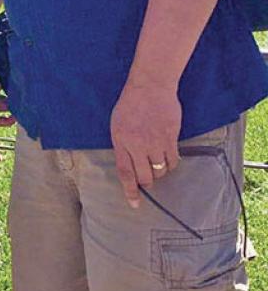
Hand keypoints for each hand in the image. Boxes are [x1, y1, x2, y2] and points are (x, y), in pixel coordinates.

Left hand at [110, 80, 180, 207]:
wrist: (150, 86)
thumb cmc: (131, 104)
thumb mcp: (117, 124)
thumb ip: (122, 145)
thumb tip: (129, 166)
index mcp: (121, 141)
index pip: (125, 173)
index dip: (130, 191)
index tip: (135, 204)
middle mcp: (137, 144)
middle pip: (145, 176)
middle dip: (147, 182)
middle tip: (148, 178)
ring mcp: (155, 141)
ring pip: (160, 170)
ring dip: (159, 171)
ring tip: (156, 161)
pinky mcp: (170, 137)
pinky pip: (173, 161)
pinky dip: (171, 163)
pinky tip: (167, 156)